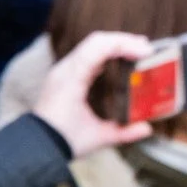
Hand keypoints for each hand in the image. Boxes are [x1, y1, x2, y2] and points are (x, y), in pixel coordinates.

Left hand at [30, 29, 153, 156]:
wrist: (39, 145)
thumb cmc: (65, 140)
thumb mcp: (98, 137)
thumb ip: (124, 132)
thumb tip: (147, 128)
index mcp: (73, 78)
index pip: (98, 48)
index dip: (124, 44)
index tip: (145, 51)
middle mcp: (66, 69)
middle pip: (96, 41)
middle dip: (123, 41)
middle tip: (146, 48)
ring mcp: (64, 71)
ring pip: (90, 46)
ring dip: (114, 45)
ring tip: (135, 50)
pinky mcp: (64, 76)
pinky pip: (85, 56)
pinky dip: (104, 54)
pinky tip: (117, 60)